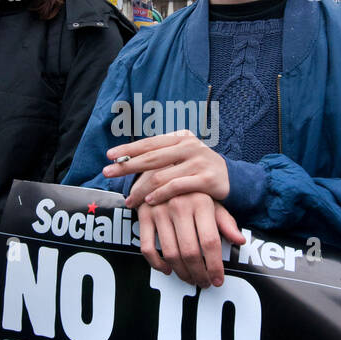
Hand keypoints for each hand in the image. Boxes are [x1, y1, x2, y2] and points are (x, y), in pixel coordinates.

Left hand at [103, 130, 229, 210]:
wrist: (233, 178)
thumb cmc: (199, 168)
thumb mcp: (182, 156)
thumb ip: (162, 155)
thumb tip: (128, 159)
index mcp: (180, 138)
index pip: (149, 142)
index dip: (128, 149)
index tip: (109, 156)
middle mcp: (189, 146)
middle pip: (151, 157)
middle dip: (127, 166)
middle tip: (107, 173)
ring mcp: (198, 162)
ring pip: (161, 175)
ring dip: (141, 189)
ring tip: (129, 200)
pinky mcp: (206, 179)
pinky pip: (177, 187)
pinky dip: (161, 195)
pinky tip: (150, 201)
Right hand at [137, 196, 244, 287]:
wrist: (162, 171)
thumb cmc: (192, 193)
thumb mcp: (212, 203)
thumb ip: (226, 222)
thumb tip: (240, 241)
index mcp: (201, 202)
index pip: (210, 242)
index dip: (215, 265)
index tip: (218, 280)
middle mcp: (179, 205)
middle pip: (190, 251)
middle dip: (199, 273)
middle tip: (204, 283)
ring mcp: (159, 210)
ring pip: (170, 253)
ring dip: (181, 272)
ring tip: (190, 279)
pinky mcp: (143, 215)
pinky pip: (148, 248)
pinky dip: (157, 263)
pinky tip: (168, 269)